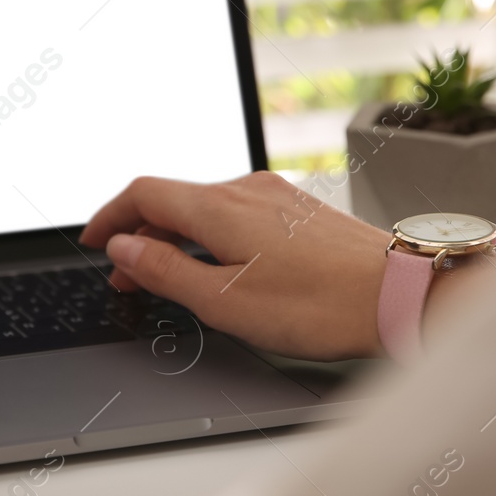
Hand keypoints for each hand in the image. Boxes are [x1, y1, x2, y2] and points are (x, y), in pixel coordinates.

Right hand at [79, 171, 391, 359]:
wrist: (403, 293)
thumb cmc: (323, 305)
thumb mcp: (225, 302)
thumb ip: (166, 272)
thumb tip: (123, 250)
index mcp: (219, 207)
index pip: (142, 194)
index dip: (108, 217)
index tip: (92, 242)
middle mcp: (246, 189)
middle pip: (172, 199)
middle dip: (139, 236)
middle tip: (125, 278)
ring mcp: (276, 196)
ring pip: (204, 206)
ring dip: (175, 237)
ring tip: (168, 277)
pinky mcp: (299, 209)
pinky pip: (235, 212)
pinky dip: (209, 235)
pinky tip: (218, 265)